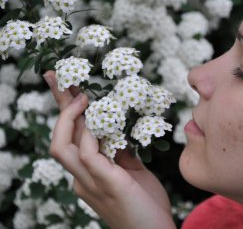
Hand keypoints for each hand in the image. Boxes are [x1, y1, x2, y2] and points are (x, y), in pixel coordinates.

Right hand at [43, 71, 175, 228]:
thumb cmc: (145, 204)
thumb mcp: (132, 172)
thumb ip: (120, 153)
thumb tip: (118, 129)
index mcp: (88, 174)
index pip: (71, 138)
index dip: (66, 111)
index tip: (65, 85)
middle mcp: (82, 178)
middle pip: (59, 138)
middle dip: (59, 105)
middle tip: (60, 76)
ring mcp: (90, 183)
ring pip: (63, 146)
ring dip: (72, 117)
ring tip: (85, 97)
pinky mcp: (106, 184)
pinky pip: (88, 155)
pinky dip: (91, 135)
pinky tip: (103, 121)